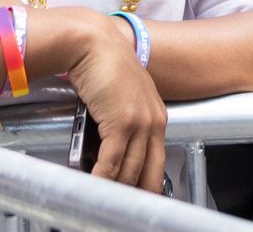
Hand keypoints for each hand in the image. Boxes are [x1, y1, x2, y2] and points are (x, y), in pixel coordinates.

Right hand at [59, 11, 168, 190]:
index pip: (158, 160)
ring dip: (115, 189)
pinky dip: (102, 178)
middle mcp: (154, 120)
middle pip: (149, 171)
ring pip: (130, 170)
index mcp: (157, 116)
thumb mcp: (122, 99)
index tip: (140, 198)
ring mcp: (140, 122)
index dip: (148, 183)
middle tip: (123, 209)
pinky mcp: (122, 122)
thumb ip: (122, 124)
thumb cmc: (103, 67)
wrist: (94, 44)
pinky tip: (94, 187)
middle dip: (137, 194)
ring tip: (104, 202)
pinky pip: (112, 161)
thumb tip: (111, 155)